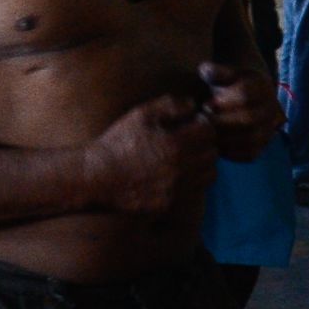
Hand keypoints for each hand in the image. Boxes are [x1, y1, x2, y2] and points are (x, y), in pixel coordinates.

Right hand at [83, 93, 216, 216]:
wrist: (95, 177)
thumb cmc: (118, 142)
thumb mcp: (141, 115)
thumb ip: (171, 105)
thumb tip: (195, 105)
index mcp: (176, 144)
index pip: (210, 132)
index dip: (203, 126)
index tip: (192, 126)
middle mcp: (181, 168)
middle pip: (213, 153)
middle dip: (204, 144)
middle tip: (190, 141)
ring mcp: (176, 189)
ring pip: (210, 174)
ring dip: (202, 164)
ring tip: (186, 158)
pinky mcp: (169, 203)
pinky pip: (194, 191)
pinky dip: (191, 182)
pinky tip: (176, 175)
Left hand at [198, 61, 279, 161]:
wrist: (241, 98)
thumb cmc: (225, 85)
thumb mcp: (220, 73)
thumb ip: (213, 71)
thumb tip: (205, 70)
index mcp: (262, 85)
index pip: (245, 94)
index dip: (222, 101)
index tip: (206, 104)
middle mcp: (271, 108)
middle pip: (249, 119)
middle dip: (221, 121)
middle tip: (204, 122)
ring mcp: (270, 129)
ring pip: (250, 139)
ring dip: (223, 138)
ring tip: (208, 133)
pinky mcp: (262, 146)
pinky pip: (249, 154)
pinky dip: (230, 152)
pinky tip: (216, 144)